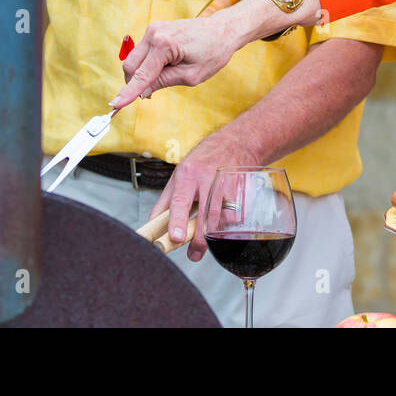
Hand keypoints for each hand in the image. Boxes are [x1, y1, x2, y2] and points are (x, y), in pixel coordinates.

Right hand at [111, 11, 245, 109]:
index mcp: (164, 44)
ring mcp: (153, 29)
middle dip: (134, 83)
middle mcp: (154, 33)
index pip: (141, 75)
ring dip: (142, 74)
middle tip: (150, 95)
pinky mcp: (154, 30)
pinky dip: (147, 64)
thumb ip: (164, 82)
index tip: (114, 105)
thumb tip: (142, 92)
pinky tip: (165, 67)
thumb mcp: (192, 75)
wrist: (223, 29)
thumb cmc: (213, 52)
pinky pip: (142, 53)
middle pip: (131, 66)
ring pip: (134, 60)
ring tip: (168, 75)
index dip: (128, 93)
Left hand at [148, 122, 263, 261]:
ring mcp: (228, 185)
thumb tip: (151, 225)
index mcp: (188, 174)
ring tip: (208, 242)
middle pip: (205, 215)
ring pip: (224, 218)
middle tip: (194, 253)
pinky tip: (224, 224)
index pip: (181, 200)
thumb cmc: (204, 160)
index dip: (178, 221)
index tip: (176, 238)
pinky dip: (229, 226)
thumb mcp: (179, 175)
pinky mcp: (243, 191)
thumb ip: (165, 201)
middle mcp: (208, 178)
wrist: (237, 142)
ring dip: (215, 235)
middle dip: (200, 239)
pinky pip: (237, 216)